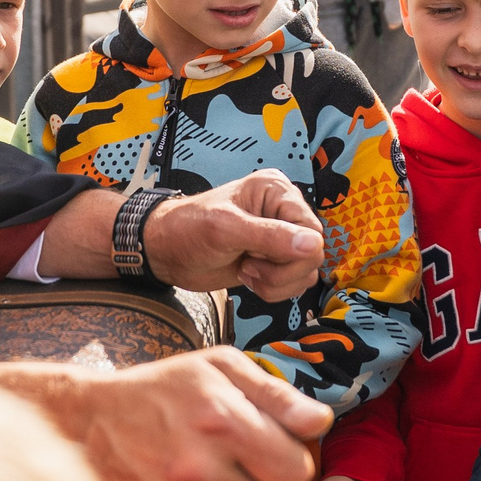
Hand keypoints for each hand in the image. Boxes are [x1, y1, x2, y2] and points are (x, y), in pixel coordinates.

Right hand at [72, 348, 328, 480]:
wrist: (83, 426)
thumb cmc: (159, 393)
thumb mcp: (218, 369)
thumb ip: (276, 396)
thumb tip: (321, 422)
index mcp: (221, 422)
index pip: (296, 470)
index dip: (284, 459)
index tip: (262, 448)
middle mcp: (199, 472)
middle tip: (224, 459)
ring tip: (199, 477)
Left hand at [145, 171, 324, 299]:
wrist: (166, 252)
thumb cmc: (188, 229)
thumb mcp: (227, 230)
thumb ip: (270, 237)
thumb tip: (313, 245)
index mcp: (277, 191)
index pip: (312, 230)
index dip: (293, 252)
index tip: (258, 255)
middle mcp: (283, 212)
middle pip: (313, 254)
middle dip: (282, 271)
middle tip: (249, 265)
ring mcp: (280, 238)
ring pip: (306, 272)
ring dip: (276, 282)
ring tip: (246, 270)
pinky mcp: (274, 261)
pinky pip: (294, 283)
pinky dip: (273, 289)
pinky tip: (248, 277)